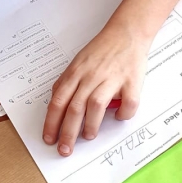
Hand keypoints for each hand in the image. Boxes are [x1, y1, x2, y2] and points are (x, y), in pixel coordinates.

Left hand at [42, 22, 147, 155]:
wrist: (127, 32)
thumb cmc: (103, 48)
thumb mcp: (78, 61)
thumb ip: (67, 81)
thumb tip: (56, 101)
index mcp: (76, 72)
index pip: (58, 101)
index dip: (52, 123)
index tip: (49, 139)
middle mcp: (92, 76)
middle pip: (75, 108)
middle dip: (68, 133)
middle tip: (65, 149)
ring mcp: (112, 78)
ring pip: (96, 106)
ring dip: (91, 125)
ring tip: (89, 136)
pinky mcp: (132, 80)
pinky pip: (128, 103)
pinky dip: (123, 114)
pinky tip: (119, 117)